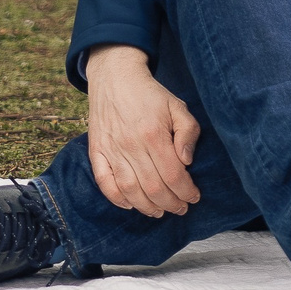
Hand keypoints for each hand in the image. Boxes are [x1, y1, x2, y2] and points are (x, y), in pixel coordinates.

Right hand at [83, 44, 202, 216]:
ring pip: (130, 190)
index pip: (173, 175)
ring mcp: (111, 150)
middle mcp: (131, 145)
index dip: (185, 191)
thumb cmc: (151, 95)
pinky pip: (104, 183)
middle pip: (153, 188)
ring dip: (147, 207)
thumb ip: (188, 133)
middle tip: (181, 208)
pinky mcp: (96, 152)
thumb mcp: (178, 106)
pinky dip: (117, 199)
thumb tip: (187, 161)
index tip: (194, 197)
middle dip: (171, 203)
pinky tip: (131, 205)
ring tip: (160, 211)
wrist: (116, 78)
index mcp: (154, 134)